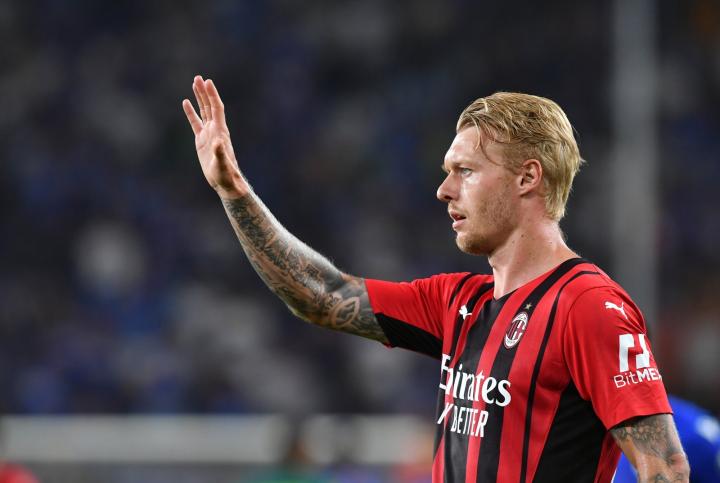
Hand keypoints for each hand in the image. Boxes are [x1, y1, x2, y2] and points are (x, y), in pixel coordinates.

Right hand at [182, 76, 248, 197]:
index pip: (216, 108)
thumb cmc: (225, 174)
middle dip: (204, 92)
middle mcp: (215, 129)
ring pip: (203, 111)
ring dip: (199, 98)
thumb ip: (220, 153)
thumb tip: (217, 143)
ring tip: (194, 83)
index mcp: (220, 131)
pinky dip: (191, 112)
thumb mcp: (221, 163)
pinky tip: (185, 102)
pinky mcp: (201, 140)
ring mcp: (208, 134)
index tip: (207, 82)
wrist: (225, 181)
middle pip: (209, 106)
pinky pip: (195, 123)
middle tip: (198, 77)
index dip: (212, 95)